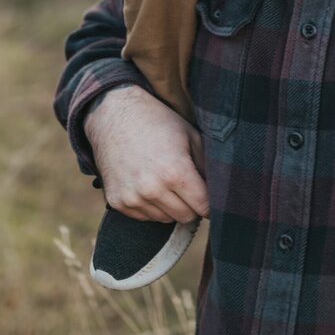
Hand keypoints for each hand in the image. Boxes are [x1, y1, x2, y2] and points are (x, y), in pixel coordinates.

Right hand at [85, 85, 208, 222]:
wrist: (114, 114)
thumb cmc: (158, 122)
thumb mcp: (190, 136)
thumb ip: (208, 167)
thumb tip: (220, 193)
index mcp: (175, 172)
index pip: (204, 207)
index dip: (210, 204)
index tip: (209, 197)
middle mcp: (152, 189)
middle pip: (186, 217)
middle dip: (192, 205)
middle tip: (188, 186)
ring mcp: (133, 198)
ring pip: (165, 219)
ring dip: (170, 206)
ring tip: (165, 180)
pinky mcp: (117, 202)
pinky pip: (144, 217)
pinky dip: (151, 206)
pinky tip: (148, 183)